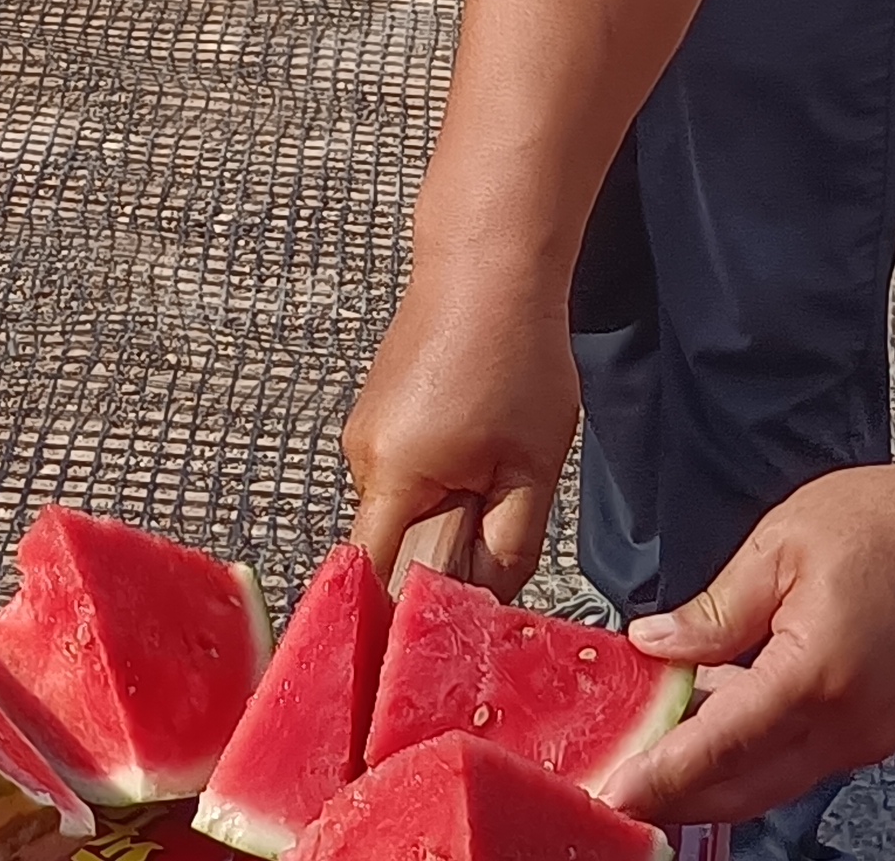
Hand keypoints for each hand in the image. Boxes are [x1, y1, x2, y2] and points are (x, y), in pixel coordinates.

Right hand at [341, 250, 580, 606]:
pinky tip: (479, 438)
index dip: (400, 617)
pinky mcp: (380, 413)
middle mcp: (363, 456)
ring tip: (494, 460)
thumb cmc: (514, 353)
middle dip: (444, 553)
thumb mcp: (531, 465)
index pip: (373, 582)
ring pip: (404, 508)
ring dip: (446, 509)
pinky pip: (406, 473)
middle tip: (500, 518)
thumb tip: (487, 605)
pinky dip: (440, 476)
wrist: (488, 263)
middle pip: (395, 547)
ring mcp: (367, 431)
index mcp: (393, 475)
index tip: (440, 631)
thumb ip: (509, 548)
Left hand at [604, 460, 894, 823]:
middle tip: (621, 792)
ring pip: (775, 781)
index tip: (615, 793)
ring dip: (715, 780)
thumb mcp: (780, 544)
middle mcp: (847, 723)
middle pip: (746, 785)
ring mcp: (869, 735)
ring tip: (656, 760)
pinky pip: (805, 759)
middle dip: (679, 797)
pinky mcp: (879, 731)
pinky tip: (720, 722)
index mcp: (816, 673)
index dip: (663, 773)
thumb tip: (656, 646)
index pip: (722, 742)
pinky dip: (757, 756)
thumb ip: (715, 609)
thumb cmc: (887, 526)